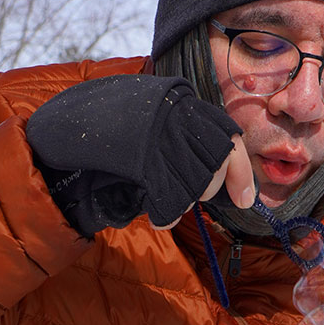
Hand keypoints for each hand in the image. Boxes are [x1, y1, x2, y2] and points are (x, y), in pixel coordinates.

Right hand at [26, 74, 253, 235]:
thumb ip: (190, 139)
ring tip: (161, 195)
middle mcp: (179, 120)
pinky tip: (159, 217)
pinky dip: (167, 216)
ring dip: (182, 202)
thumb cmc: (120, 124)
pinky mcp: (146, 162)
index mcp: (186, 107)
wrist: (77, 119)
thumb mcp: (159, 120)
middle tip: (183, 190)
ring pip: (195, 188)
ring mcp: (163, 140)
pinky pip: (171, 201)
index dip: (240, 174)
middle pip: (214, 171)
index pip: (229, 142)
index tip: (246, 201)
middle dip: (205, 190)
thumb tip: (228, 178)